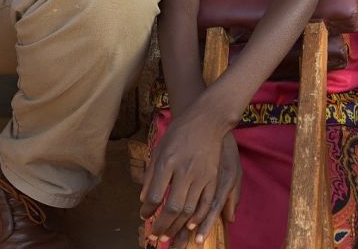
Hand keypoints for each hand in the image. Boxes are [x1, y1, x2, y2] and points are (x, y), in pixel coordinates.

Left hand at [140, 107, 239, 245]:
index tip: (143, 217)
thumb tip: (143, 199)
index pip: (154, 195)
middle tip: (155, 238)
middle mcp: (184, 171)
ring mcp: (201, 175)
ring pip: (189, 209)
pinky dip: (198, 218)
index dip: (148, 210)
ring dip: (178, 227)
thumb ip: (151, 174)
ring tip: (169, 237)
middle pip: (172, 207)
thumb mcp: (159, 149)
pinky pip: (206, 203)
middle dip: (162, 226)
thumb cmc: (179, 133)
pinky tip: (190, 226)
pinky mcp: (213, 178)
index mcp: (167, 162)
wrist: (207, 120)